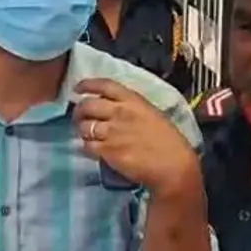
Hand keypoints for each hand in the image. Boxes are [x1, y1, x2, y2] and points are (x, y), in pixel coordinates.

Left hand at [73, 78, 198, 193]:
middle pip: (87, 105)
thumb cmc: (168, 141)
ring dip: (82, 131)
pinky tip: (93, 150)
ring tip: (88, 136)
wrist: (172, 166)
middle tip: (79, 117)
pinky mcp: (107, 151)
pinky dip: (87, 148)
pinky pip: (87, 146)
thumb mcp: (151, 114)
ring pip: (84, 127)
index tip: (78, 89)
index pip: (103, 85)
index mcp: (133, 100)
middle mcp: (119, 112)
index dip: (86, 85)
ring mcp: (112, 132)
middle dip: (79, 111)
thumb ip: (131, 108)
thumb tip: (112, 107)